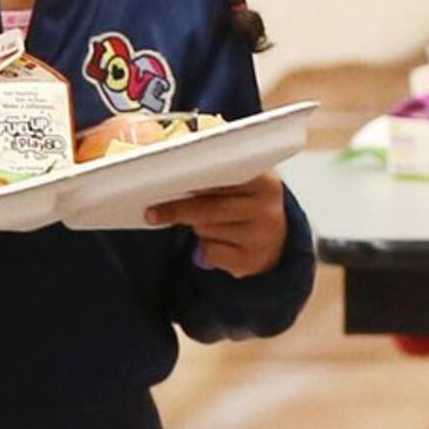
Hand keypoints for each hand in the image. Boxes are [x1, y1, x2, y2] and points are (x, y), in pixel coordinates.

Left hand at [147, 172, 291, 276]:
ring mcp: (261, 238)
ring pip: (206, 230)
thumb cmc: (247, 203)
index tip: (163, 181)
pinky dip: (207, 247)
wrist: (277, 241)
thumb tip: (166, 166)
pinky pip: (210, 253)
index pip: (220, 177)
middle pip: (207, 208)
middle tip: (151, 213)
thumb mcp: (242, 182)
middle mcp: (267, 209)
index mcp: (265, 181)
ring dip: (198, 227)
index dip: (191, 179)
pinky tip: (221, 241)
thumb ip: (215, 172)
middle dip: (177, 210)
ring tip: (212, 222)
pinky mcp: (250, 261)